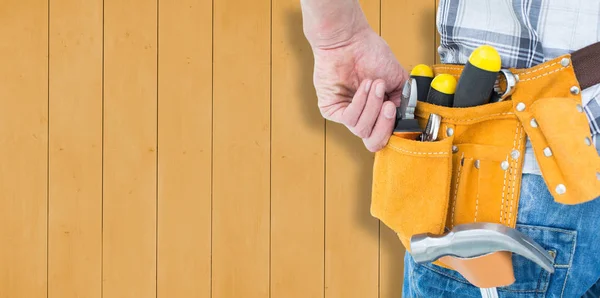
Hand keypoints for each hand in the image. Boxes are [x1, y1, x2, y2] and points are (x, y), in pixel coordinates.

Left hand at [310, 28, 407, 151]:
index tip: (401, 117)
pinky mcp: (332, 110)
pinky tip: (364, 87)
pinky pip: (349, 118)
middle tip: (389, 106)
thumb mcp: (396, 80)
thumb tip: (405, 119)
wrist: (350, 40)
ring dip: (372, 106)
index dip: (394, 131)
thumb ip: (404, 101)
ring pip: (362, 130)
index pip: (385, 137)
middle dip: (384, 126)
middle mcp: (363, 116)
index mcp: (378, 113)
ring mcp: (347, 115)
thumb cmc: (370, 54)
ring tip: (375, 85)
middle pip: (373, 142)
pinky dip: (360, 103)